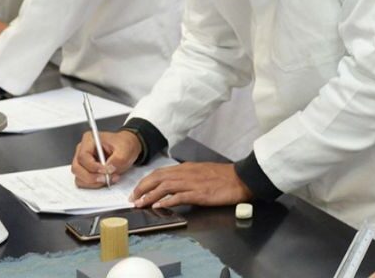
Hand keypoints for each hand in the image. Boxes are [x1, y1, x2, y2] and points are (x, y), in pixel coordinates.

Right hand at [72, 130, 140, 187]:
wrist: (127, 149)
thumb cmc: (123, 145)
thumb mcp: (125, 149)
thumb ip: (118, 159)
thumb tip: (109, 169)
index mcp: (89, 140)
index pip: (83, 156)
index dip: (93, 166)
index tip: (106, 171)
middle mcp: (82, 150)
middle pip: (77, 168)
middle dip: (91, 177)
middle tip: (106, 179)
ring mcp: (82, 162)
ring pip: (79, 177)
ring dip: (93, 182)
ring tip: (109, 179)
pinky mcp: (85, 171)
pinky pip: (83, 182)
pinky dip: (94, 185)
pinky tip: (106, 180)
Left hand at [131, 162, 250, 208]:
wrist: (240, 178)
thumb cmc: (223, 176)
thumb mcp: (201, 172)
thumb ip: (186, 176)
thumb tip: (173, 185)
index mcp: (186, 168)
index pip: (160, 172)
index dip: (146, 181)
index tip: (137, 190)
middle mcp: (186, 173)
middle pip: (158, 177)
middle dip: (143, 187)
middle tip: (133, 198)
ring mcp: (192, 183)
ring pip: (165, 186)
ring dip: (150, 195)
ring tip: (140, 203)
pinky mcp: (199, 193)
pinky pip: (179, 196)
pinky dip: (167, 201)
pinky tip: (159, 206)